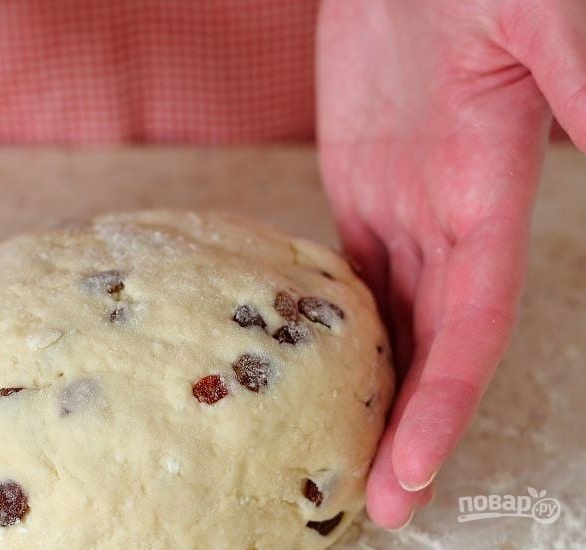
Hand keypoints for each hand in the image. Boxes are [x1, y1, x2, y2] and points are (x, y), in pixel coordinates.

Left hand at [317, 0, 585, 527]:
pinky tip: (318, 361)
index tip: (411, 470)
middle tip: (372, 501)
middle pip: (431, 346)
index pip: (470, 331)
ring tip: (337, 451)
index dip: (445, 404)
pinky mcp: (357, 182)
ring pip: (390, 318)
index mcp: (486, 199)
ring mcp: (398, 203)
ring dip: (373, 385)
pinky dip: (341, 322)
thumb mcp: (540, 29)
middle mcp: (445, 219)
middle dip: (407, 424)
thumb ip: (578, 91)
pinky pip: (348, 269)